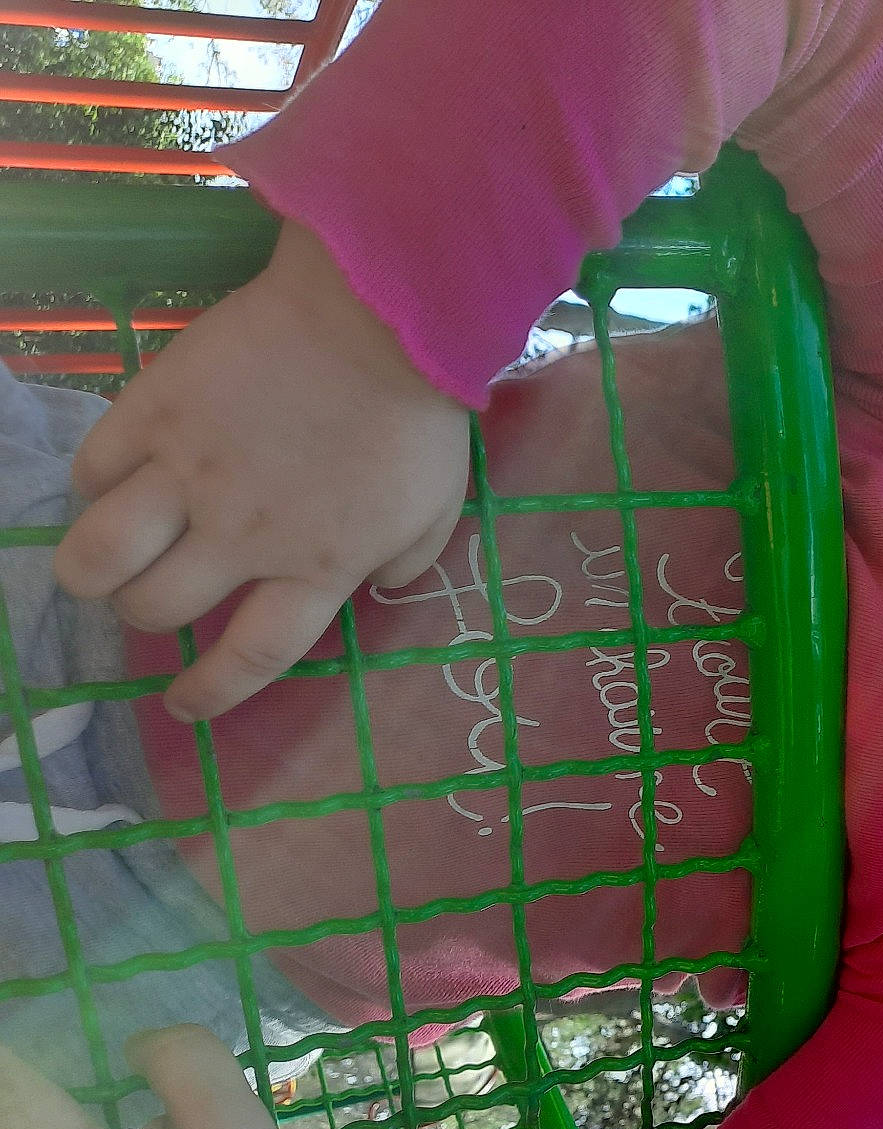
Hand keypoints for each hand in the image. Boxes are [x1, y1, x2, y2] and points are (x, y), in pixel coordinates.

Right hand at [55, 220, 469, 720]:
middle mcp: (241, 535)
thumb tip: (374, 588)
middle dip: (144, 617)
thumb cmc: (418, 416)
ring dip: (89, 572)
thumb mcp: (438, 511)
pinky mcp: (153, 411)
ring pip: (102, 553)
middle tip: (146, 603)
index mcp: (316, 567)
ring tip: (95, 570)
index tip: (184, 704)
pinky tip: (104, 483)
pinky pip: (93, 467)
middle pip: (160, 606)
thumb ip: (406, 561)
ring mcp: (188, 472)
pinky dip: (90, 485)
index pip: (254, 655)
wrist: (377, 316)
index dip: (213, 691)